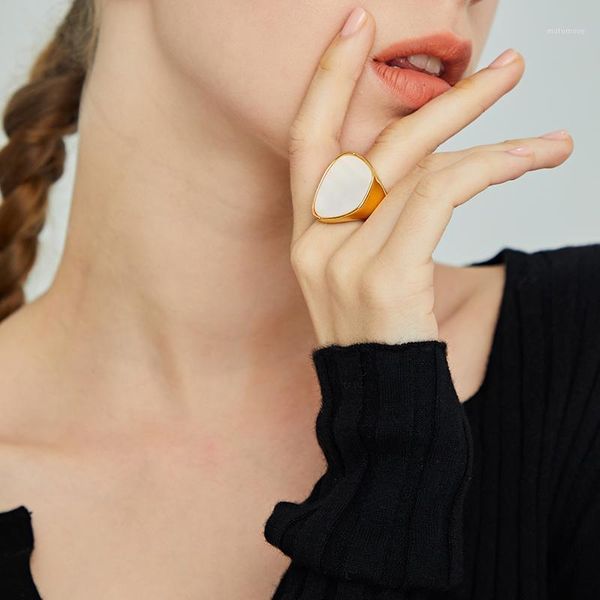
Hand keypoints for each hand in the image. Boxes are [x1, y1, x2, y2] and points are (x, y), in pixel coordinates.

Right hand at [288, 7, 573, 347]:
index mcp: (307, 236)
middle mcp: (316, 242)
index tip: (357, 26)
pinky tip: (531, 161)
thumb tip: (430, 168)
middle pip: (376, 144)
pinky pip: (439, 196)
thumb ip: (379, 221)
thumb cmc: (382, 341)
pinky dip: (489, 169)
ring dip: (493, 141)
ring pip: (422, 167)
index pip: (306, 141)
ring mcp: (343, 260)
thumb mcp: (366, 275)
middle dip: (443, 98)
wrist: (383, 411)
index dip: (326, 79)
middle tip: (506, 67)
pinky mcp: (382, 278)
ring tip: (553, 143)